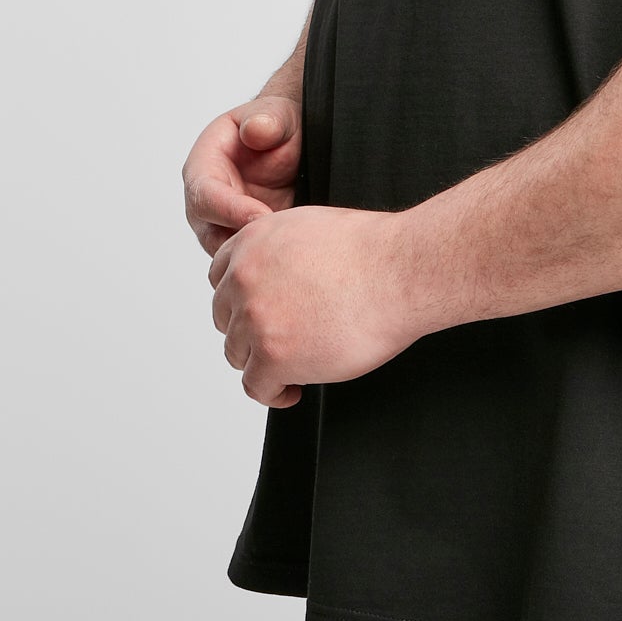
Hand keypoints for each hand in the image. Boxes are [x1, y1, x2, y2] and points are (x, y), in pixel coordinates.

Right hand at [183, 93, 302, 257]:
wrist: (293, 143)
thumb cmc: (279, 126)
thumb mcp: (278, 115)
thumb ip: (266, 120)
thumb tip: (254, 130)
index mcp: (203, 165)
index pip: (205, 195)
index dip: (231, 209)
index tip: (263, 216)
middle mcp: (206, 200)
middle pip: (210, 233)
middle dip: (243, 242)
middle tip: (279, 244)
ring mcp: (222, 224)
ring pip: (227, 254)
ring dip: (254, 256)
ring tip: (288, 252)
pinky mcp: (242, 240)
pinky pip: (247, 260)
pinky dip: (266, 262)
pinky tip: (292, 257)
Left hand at [209, 204, 421, 409]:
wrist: (400, 270)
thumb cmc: (372, 250)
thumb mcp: (310, 227)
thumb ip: (278, 249)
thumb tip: (275, 275)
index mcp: (251, 242)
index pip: (221, 279)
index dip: (241, 300)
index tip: (261, 315)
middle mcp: (244, 278)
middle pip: (225, 318)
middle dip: (250, 332)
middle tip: (280, 342)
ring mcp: (255, 318)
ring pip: (237, 354)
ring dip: (261, 363)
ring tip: (292, 367)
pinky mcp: (273, 356)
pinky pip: (256, 387)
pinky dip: (274, 393)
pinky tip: (294, 390)